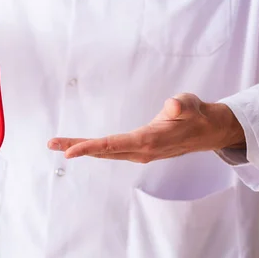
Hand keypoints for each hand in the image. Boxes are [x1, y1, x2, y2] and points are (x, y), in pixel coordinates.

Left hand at [48, 93, 245, 162]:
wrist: (207, 132)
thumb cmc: (196, 114)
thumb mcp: (191, 104)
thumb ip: (182, 105)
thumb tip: (174, 105)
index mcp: (149, 140)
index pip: (113, 145)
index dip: (90, 148)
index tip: (69, 152)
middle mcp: (141, 151)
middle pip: (103, 151)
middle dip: (77, 148)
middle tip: (52, 144)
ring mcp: (138, 153)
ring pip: (105, 153)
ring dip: (82, 148)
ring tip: (58, 145)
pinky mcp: (138, 151)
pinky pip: (111, 151)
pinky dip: (94, 149)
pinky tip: (81, 147)